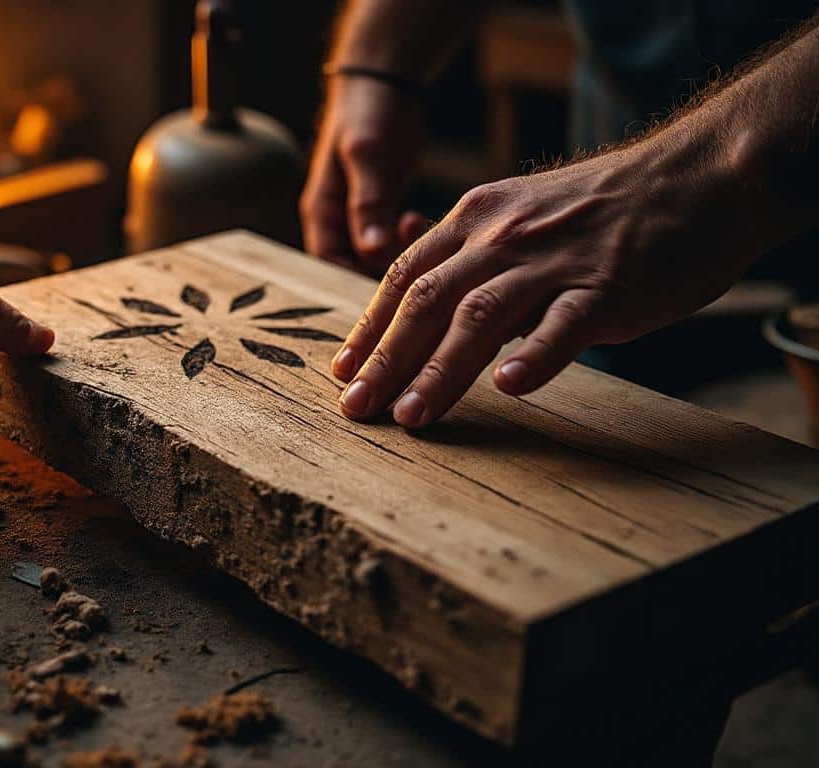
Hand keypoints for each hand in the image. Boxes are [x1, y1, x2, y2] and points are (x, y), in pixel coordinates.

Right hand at [300, 75, 429, 272]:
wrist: (385, 84)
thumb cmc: (370, 113)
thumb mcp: (368, 156)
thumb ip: (369, 204)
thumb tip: (372, 252)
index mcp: (321, 211)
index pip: (326, 265)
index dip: (350, 279)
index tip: (386, 279)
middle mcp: (336, 220)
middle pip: (350, 267)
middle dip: (379, 268)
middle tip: (411, 250)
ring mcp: (358, 216)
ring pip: (373, 257)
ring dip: (396, 252)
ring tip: (414, 224)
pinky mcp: (380, 210)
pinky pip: (389, 240)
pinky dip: (404, 238)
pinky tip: (416, 218)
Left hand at [331, 139, 758, 427]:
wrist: (700, 176)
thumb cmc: (606, 209)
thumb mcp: (523, 216)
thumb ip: (476, 261)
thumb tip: (431, 317)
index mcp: (476, 217)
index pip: (405, 276)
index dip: (370, 326)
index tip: (342, 372)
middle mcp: (503, 235)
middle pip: (427, 300)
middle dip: (386, 359)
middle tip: (355, 409)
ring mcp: (554, 260)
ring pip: (480, 316)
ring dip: (440, 370)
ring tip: (411, 417)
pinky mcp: (606, 285)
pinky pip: (564, 324)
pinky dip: (534, 355)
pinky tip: (510, 388)